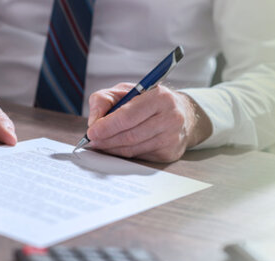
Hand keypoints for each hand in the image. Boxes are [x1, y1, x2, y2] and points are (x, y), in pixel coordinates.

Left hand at [85, 83, 211, 161]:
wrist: (183, 114)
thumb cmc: (149, 101)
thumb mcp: (126, 91)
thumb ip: (104, 99)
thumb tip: (94, 121)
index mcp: (160, 97)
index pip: (129, 115)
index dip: (107, 125)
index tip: (92, 131)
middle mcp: (170, 117)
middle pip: (130, 135)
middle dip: (107, 139)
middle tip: (92, 141)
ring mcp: (172, 137)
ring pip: (134, 148)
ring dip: (113, 148)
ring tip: (101, 144)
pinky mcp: (171, 153)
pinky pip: (140, 156)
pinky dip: (125, 154)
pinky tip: (117, 148)